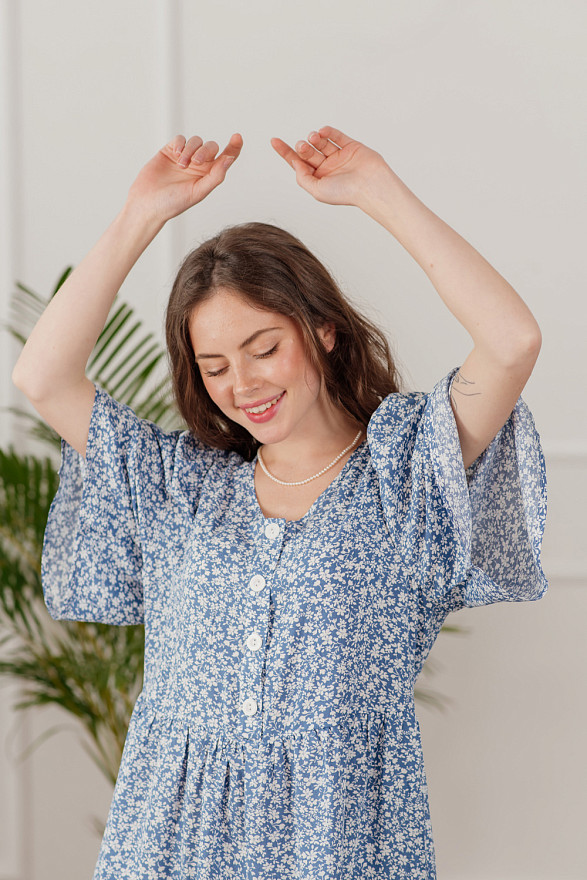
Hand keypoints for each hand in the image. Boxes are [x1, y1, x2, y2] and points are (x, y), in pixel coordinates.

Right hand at [127, 133, 242, 223]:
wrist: (148, 204)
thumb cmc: (174, 203)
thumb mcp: (198, 192)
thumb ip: (216, 176)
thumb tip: (229, 159)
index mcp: (209, 175)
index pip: (226, 157)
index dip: (234, 147)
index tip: (238, 137)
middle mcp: (199, 165)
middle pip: (211, 147)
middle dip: (205, 151)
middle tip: (195, 163)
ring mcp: (184, 157)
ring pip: (195, 141)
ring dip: (190, 150)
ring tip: (181, 165)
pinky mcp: (170, 151)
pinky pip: (180, 139)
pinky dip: (180, 144)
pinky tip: (176, 155)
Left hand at [271, 126, 389, 207]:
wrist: (370, 186)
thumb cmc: (345, 193)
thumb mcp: (317, 190)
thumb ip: (303, 177)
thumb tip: (296, 163)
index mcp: (319, 179)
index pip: (298, 163)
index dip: (286, 152)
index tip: (274, 140)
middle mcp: (328, 168)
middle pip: (308, 152)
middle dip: (302, 147)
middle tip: (302, 145)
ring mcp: (339, 156)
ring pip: (321, 143)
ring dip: (313, 138)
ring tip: (312, 138)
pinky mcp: (351, 146)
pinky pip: (336, 136)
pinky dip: (328, 131)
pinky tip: (322, 132)